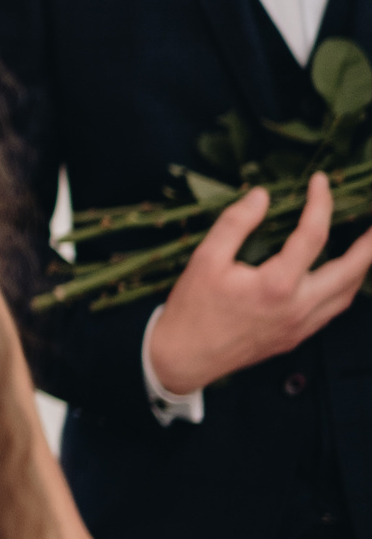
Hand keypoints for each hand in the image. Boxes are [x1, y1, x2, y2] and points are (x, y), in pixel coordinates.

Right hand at [146, 174, 371, 394]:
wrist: (184, 357)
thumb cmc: (193, 308)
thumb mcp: (205, 259)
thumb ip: (235, 224)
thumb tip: (261, 195)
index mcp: (277, 284)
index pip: (312, 236)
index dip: (320, 203)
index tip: (320, 181)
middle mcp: (298, 306)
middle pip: (351, 271)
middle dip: (370, 244)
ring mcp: (301, 325)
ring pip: (347, 294)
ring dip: (360, 267)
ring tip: (365, 246)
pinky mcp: (296, 337)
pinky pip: (333, 310)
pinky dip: (344, 289)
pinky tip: (338, 278)